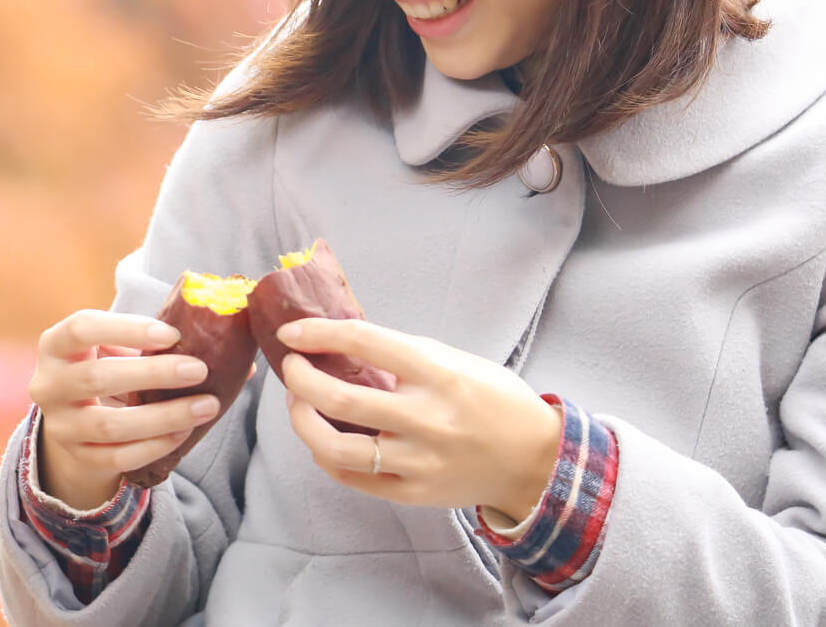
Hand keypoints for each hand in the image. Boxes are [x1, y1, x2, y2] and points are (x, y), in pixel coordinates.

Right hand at [28, 309, 221, 509]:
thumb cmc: (104, 366)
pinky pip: (116, 458)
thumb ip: (158, 341)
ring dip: (162, 416)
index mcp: (55, 344)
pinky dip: (153, 446)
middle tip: (198, 370)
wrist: (73, 415)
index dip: (126, 330)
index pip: (82, 329)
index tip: (171, 334)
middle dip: (152, 374)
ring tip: (205, 405)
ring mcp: (59, 425)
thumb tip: (231, 346)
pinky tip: (183, 433)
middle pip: (96, 378)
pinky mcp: (77, 457)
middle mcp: (47, 384)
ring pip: (109, 425)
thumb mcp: (115, 346)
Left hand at [277, 318, 561, 520]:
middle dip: (298, 378)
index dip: (317, 333)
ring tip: (299, 404)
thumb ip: (399, 352)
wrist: (534, 458)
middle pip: (338, 397)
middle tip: (292, 367)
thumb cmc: (491, 398)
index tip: (292, 332)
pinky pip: (352, 477)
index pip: (363, 341)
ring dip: (302, 420)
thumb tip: (338, 338)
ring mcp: (418, 461)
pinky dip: (326, 455)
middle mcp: (425, 418)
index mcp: (437, 373)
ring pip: (335, 446)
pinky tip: (322, 439)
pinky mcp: (414, 494)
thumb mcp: (453, 358)